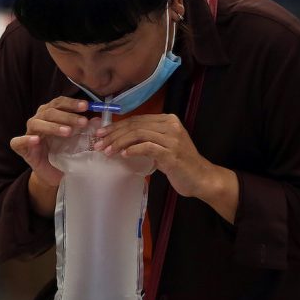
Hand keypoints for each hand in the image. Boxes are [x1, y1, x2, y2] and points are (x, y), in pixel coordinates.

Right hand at [9, 97, 89, 187]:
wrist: (53, 173)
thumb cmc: (63, 153)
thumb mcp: (76, 140)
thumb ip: (84, 130)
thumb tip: (99, 120)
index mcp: (50, 114)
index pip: (59, 103)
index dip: (72, 103)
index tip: (86, 106)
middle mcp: (38, 120)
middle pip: (50, 112)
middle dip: (68, 116)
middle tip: (83, 122)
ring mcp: (28, 133)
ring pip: (37, 123)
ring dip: (53, 126)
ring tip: (68, 132)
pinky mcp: (20, 148)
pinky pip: (19, 141)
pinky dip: (27, 139)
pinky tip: (36, 140)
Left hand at [93, 114, 236, 211]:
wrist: (202, 178)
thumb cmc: (179, 164)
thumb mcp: (162, 147)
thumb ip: (145, 140)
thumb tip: (118, 139)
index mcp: (167, 120)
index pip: (136, 120)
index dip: (116, 126)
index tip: (100, 134)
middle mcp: (171, 125)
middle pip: (135, 126)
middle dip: (113, 135)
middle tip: (97, 144)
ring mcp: (173, 139)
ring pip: (138, 135)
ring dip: (119, 143)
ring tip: (106, 152)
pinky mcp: (172, 153)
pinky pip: (148, 147)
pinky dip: (133, 150)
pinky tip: (123, 155)